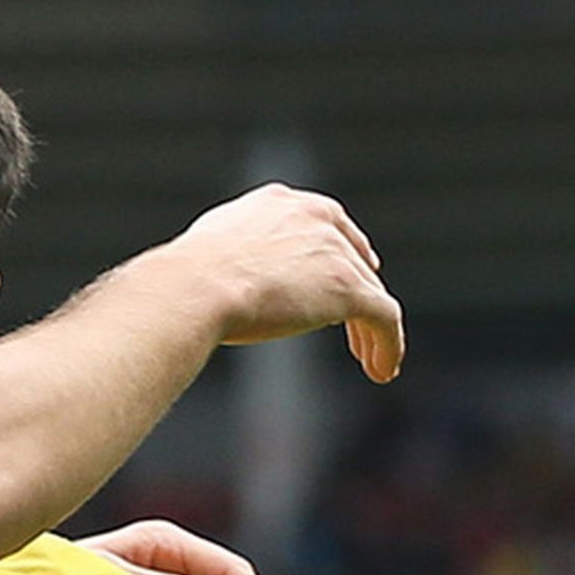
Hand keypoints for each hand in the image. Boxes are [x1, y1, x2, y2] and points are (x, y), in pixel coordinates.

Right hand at [152, 183, 403, 382]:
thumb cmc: (185, 280)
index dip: (342, 255)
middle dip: (358, 294)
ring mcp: (336, 252)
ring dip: (372, 331)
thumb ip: (227, 259)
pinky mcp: (350, 287)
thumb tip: (209, 284)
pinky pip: (384, 318)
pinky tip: (381, 370)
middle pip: (353, 260)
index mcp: (282, 204)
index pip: (327, 226)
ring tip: (372, 362)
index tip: (347, 278)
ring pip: (370, 293)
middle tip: (361, 329)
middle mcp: (315, 218)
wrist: (193, 288)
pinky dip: (388, 345)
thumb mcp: (207, 255)